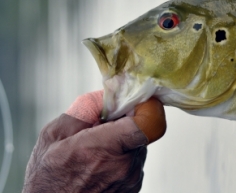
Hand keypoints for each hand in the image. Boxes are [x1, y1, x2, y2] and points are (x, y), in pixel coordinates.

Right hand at [23, 91, 165, 192]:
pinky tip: (99, 166)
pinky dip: (121, 158)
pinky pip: (134, 162)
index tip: (132, 103)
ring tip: (95, 152)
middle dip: (124, 123)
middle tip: (101, 128)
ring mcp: (130, 180)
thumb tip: (109, 93)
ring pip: (138, 145)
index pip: (148, 122)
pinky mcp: (133, 188)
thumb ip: (85, 108)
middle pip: (140, 130)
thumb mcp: (52, 136)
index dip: (145, 107)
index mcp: (101, 149)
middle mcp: (122, 166)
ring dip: (121, 142)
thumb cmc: (47, 178)